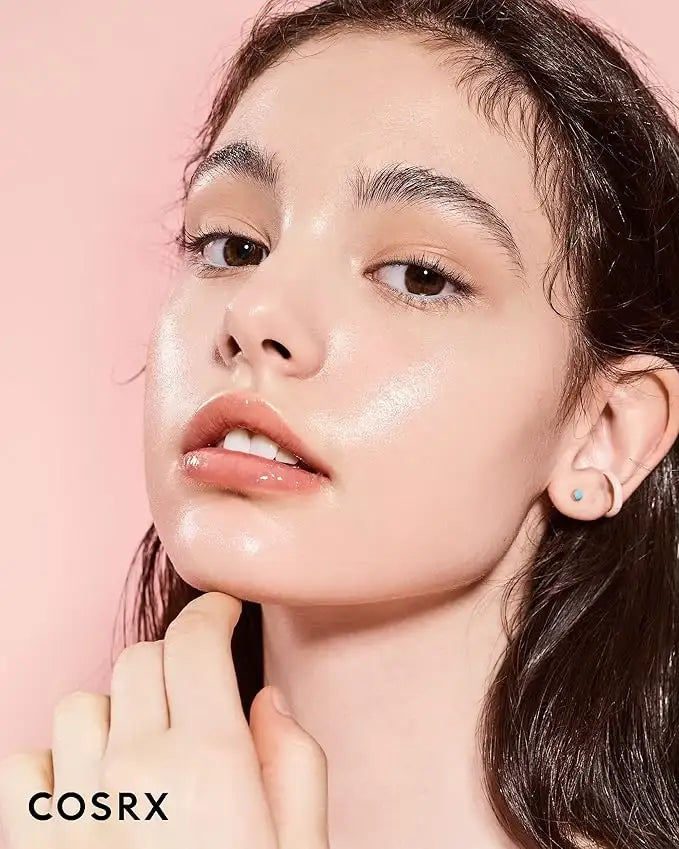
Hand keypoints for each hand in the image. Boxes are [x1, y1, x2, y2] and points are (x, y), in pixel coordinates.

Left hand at [0, 592, 329, 848]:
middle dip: (172, 661)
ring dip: (114, 715)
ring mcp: (74, 807)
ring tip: (140, 756)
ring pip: (81, 704)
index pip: (195, 643)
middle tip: (194, 692)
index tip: (222, 610)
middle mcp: (137, 770)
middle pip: (141, 659)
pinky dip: (54, 766)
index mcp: (213, 766)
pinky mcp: (29, 843)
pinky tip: (86, 797)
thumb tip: (266, 702)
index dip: (211, 611)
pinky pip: (25, 764)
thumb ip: (294, 765)